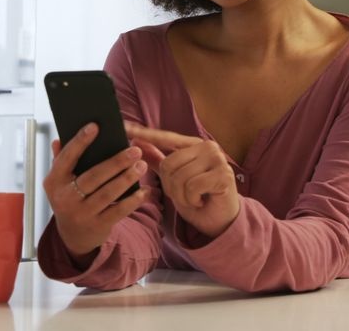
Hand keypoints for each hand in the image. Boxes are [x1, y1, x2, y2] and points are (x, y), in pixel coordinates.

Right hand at [43, 123, 148, 264]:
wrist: (73, 237)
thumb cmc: (70, 200)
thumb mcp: (60, 182)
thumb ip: (60, 160)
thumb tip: (58, 140)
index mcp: (55, 181)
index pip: (67, 158)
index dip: (80, 141)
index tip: (95, 126)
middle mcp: (65, 198)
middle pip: (93, 176)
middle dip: (115, 162)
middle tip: (134, 150)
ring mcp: (81, 213)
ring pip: (107, 193)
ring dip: (127, 178)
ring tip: (141, 165)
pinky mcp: (97, 226)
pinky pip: (118, 211)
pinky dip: (133, 200)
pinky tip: (144, 190)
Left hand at [125, 123, 238, 239]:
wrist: (220, 221)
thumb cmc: (197, 199)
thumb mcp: (173, 180)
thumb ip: (158, 160)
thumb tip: (137, 142)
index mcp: (194, 144)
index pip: (166, 137)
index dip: (146, 134)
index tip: (125, 126)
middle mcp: (208, 146)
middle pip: (169, 164)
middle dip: (171, 186)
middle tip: (186, 195)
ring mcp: (218, 159)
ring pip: (179, 177)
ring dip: (182, 196)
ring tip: (194, 199)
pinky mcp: (224, 174)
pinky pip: (192, 187)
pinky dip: (192, 200)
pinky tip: (201, 201)